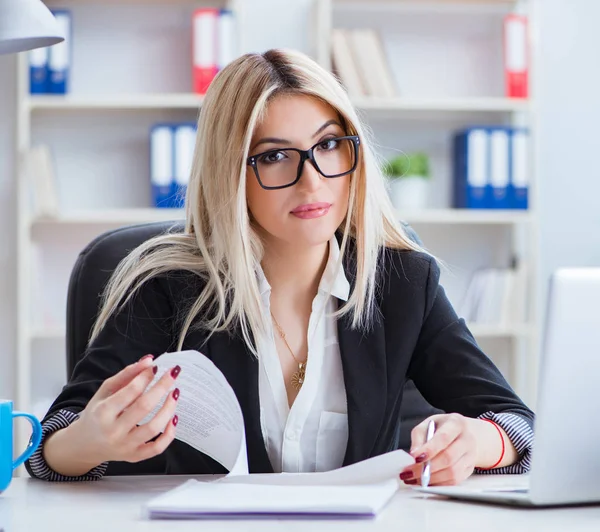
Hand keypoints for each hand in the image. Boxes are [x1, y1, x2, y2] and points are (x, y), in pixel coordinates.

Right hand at [50, 355, 180, 469]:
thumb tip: (149, 361)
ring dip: (169, 408)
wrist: (84, 444)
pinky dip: (169, 434)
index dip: (146, 377)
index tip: (156, 367)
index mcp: (103, 412)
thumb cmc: (97, 414)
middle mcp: (113, 431)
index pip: (130, 391)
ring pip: (153, 428)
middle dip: (162, 387)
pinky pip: (157, 448)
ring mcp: (125, 446)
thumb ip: (126, 374)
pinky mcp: (134, 456)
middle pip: (144, 407)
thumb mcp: (105, 391)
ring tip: (175, 393)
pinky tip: (174, 418)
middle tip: (173, 373)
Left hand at [399, 413, 478, 486]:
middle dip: (427, 467)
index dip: (429, 450)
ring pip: (452, 472)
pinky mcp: (469, 470)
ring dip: (431, 478)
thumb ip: (419, 437)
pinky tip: (426, 482)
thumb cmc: (444, 428)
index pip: (443, 438)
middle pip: (448, 457)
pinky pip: (454, 481)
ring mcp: (471, 456)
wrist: (465, 433)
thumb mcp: (428, 424)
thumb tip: (413, 455)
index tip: (414, 458)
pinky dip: (438, 483)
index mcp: (456, 423)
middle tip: (410, 472)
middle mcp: (467, 440)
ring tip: (415, 478)